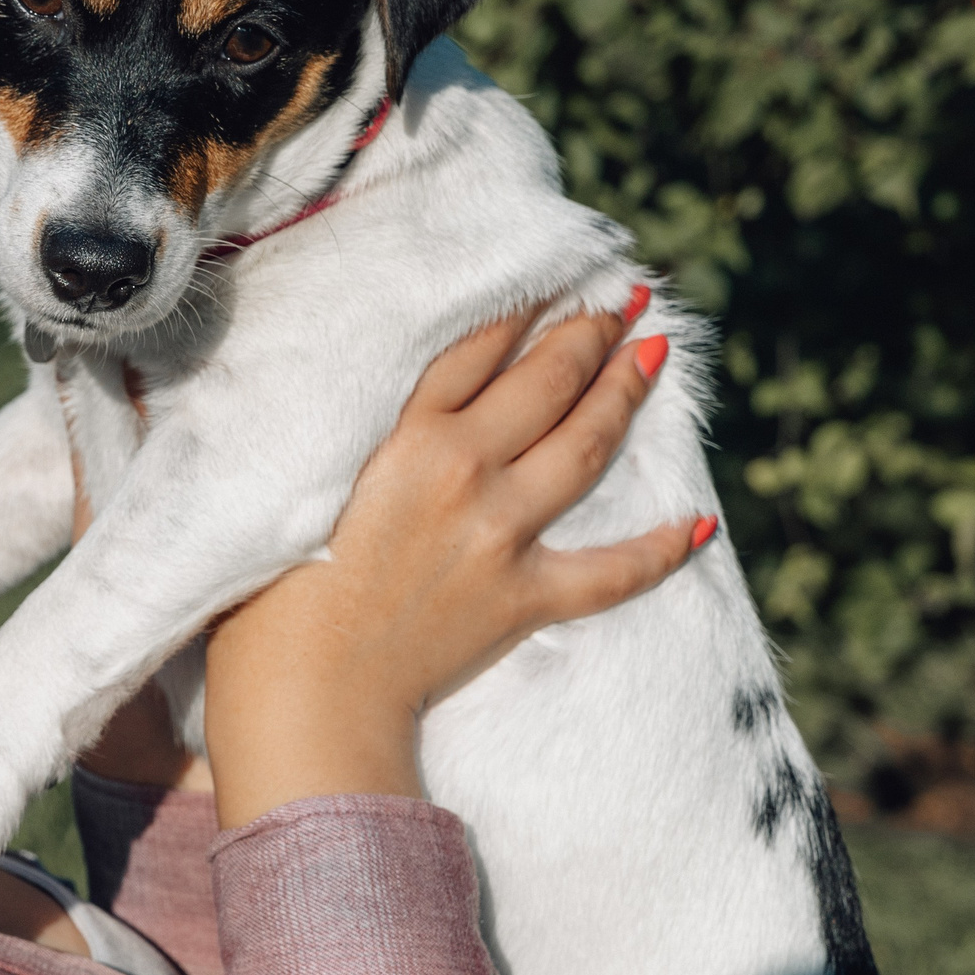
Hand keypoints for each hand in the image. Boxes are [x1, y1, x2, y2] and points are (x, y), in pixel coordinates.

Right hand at [204, 296, 712, 829]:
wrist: (309, 692)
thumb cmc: (273, 597)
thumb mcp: (296, 490)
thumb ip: (345, 445)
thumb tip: (373, 415)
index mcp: (403, 438)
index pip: (476, 351)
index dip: (519, 311)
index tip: (548, 281)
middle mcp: (464, 471)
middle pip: (544, 383)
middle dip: (586, 335)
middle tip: (616, 303)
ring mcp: (502, 534)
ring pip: (583, 447)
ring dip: (624, 395)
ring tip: (652, 353)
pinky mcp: (524, 597)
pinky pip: (612, 572)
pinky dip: (660, 550)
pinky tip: (700, 525)